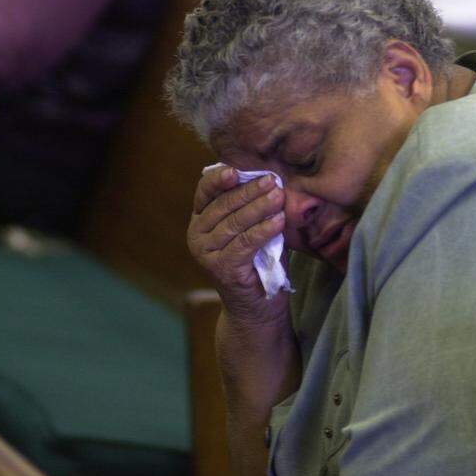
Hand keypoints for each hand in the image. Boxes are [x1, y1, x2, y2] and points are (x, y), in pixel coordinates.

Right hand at [187, 166, 286, 322]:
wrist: (259, 305)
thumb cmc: (260, 261)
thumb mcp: (255, 228)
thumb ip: (254, 207)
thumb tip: (272, 181)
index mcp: (201, 220)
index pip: (205, 192)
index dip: (218, 179)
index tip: (236, 169)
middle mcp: (197, 235)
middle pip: (223, 205)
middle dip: (249, 190)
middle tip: (273, 181)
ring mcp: (206, 253)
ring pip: (234, 223)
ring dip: (259, 207)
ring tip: (279, 196)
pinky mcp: (222, 268)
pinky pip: (244, 243)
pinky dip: (263, 230)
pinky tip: (279, 220)